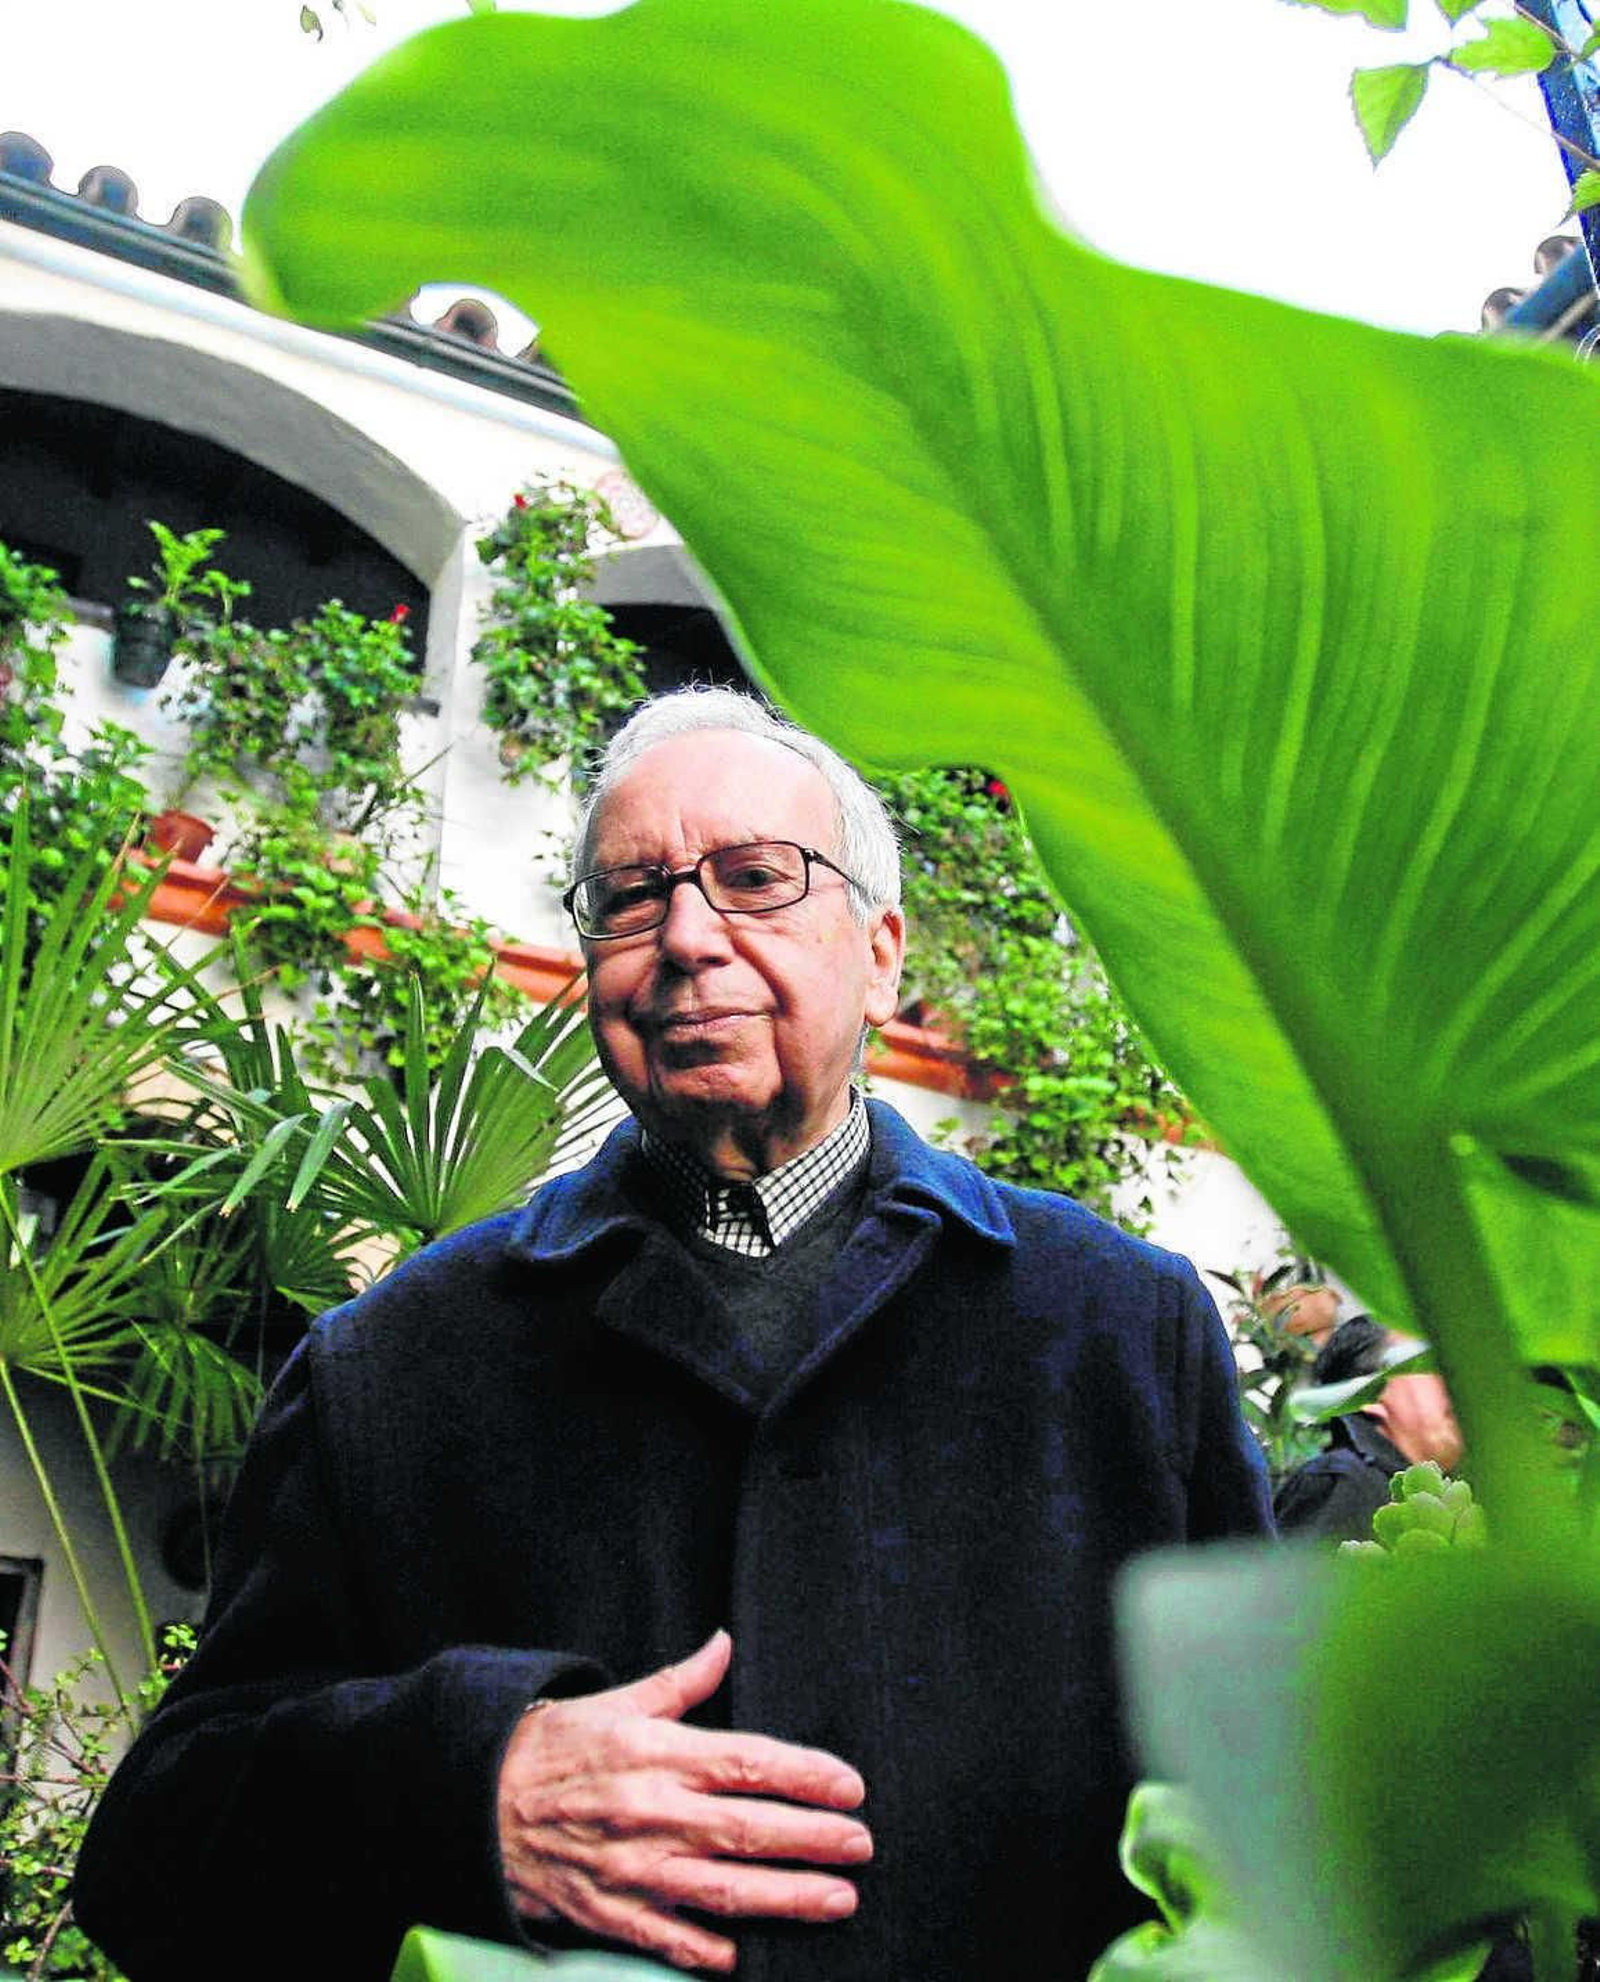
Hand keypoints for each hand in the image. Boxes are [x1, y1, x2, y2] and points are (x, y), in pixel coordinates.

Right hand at [496, 1629, 870, 1972]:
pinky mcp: (610, 1912)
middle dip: (813, 1838)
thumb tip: (725, 1643)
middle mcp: (652, 1812)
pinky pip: (669, 1938)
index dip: (806, 1774)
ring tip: (838, 1899)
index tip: (850, 1785)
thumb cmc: (553, 1747)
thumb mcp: (616, 1702)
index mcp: (657, 1753)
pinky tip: (747, 1958)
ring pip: (724, 1889)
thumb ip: (681, 1682)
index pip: (748, 1762)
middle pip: (748, 1829)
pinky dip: (709, 1949)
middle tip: (862, 1844)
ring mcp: (633, 1868)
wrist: (476, 1801)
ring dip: (786, 1897)